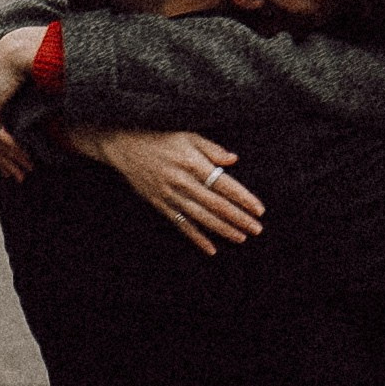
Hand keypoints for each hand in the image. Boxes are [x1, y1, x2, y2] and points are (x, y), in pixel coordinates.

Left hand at [0, 29, 46, 178]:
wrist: (21, 51)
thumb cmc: (24, 69)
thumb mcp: (20, 97)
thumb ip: (20, 113)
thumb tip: (34, 129)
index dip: (1, 155)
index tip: (15, 170)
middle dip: (5, 163)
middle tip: (20, 178)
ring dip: (11, 159)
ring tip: (26, 171)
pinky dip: (11, 148)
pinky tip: (25, 158)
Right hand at [71, 128, 263, 254]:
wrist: (125, 147)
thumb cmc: (161, 139)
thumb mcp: (187, 136)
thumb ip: (211, 149)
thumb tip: (234, 160)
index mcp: (192, 162)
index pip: (224, 183)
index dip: (243, 198)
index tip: (259, 209)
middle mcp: (182, 181)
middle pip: (215, 204)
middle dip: (238, 218)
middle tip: (257, 229)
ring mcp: (170, 195)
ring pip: (201, 217)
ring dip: (222, 229)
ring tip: (241, 238)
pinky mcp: (160, 205)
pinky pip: (181, 224)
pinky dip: (196, 237)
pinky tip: (211, 249)